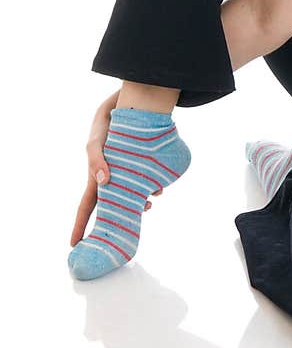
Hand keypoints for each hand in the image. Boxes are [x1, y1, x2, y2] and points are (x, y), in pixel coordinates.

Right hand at [69, 95, 162, 246]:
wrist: (133, 102)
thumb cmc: (108, 120)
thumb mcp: (97, 138)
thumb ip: (96, 159)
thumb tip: (103, 182)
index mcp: (97, 174)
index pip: (87, 205)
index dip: (81, 225)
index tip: (75, 245)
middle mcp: (112, 175)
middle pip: (112, 205)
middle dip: (116, 219)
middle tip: (122, 235)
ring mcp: (127, 170)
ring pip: (133, 194)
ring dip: (140, 203)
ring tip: (148, 205)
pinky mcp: (143, 162)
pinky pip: (148, 180)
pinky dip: (153, 186)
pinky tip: (160, 187)